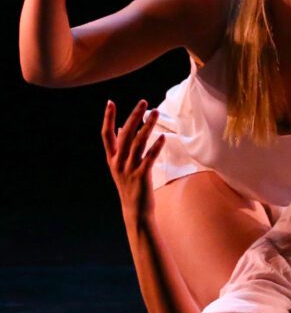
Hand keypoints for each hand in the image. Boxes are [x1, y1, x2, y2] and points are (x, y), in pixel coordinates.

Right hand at [102, 99, 164, 227]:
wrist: (135, 210)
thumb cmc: (129, 185)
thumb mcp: (120, 166)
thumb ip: (120, 148)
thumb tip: (120, 128)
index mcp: (112, 158)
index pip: (106, 134)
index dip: (107, 118)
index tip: (110, 102)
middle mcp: (118, 162)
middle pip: (125, 134)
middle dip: (133, 116)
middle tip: (143, 101)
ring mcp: (129, 169)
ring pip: (138, 143)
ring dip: (148, 126)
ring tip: (155, 112)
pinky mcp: (142, 176)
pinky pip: (149, 158)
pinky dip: (156, 147)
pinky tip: (162, 137)